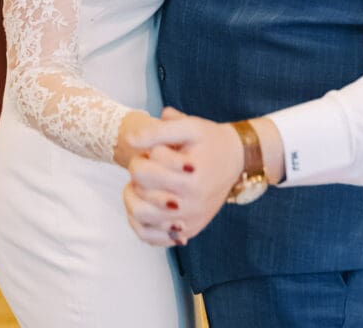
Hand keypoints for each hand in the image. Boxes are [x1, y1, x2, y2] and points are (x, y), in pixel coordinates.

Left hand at [123, 108, 243, 246]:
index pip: (144, 168)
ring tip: (140, 184)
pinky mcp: (188, 230)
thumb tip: (129, 140)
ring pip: (141, 216)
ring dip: (133, 197)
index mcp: (190, 174)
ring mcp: (190, 219)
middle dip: (138, 171)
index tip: (155, 149)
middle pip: (141, 190)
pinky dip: (139, 223)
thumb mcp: (189, 126)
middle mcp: (192, 201)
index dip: (143, 154)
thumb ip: (159, 131)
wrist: (234, 159)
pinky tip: (143, 205)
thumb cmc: (208, 140)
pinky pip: (150, 237)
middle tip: (147, 163)